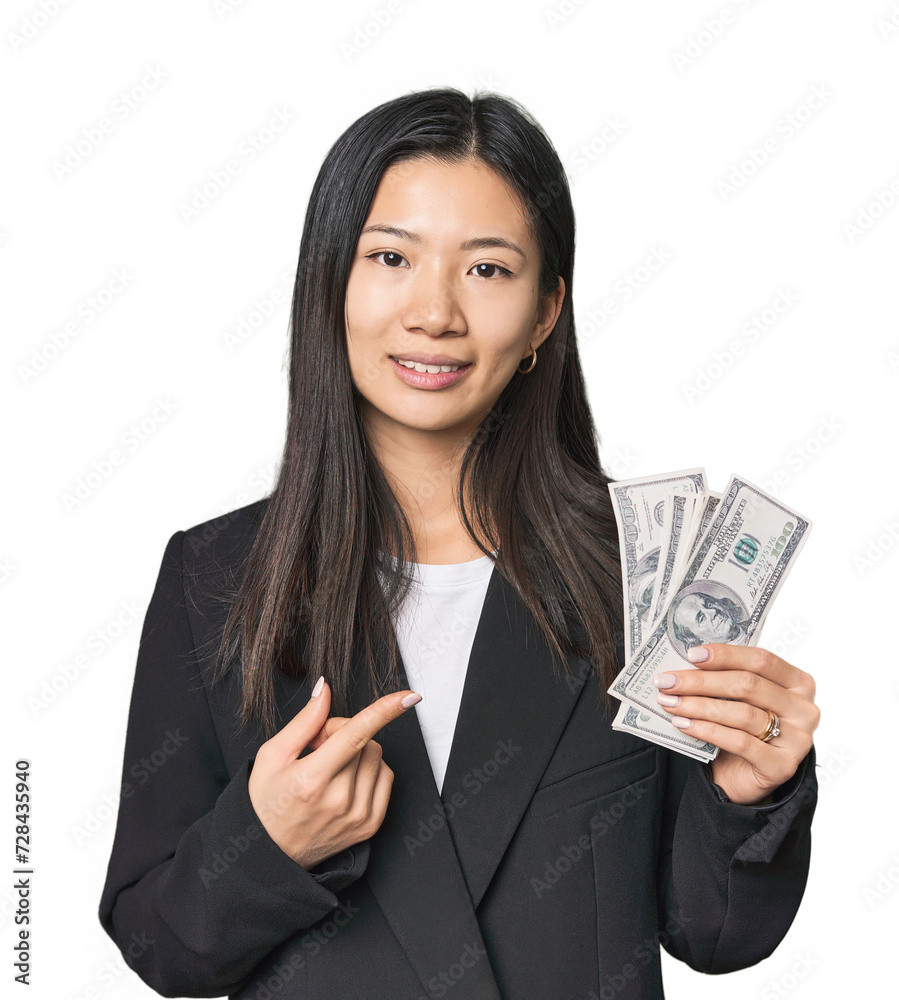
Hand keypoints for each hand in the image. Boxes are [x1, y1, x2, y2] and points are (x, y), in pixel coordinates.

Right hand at [248, 679, 420, 868]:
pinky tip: (346, 779)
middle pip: (365, 740)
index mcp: (312, 780)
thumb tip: (324, 690)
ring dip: (358, 751)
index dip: (383, 711)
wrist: (271, 854)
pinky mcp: (370, 825)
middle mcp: (340, 800)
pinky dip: (371, 770)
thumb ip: (304, 722)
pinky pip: (386, 777)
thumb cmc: (267, 802)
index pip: (355, 735)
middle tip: (318, 747)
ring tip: (329, 767)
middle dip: (344, 733)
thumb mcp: (272, 756)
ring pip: (377, 756)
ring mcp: (358, 815)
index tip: (408, 696)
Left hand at [653, 644, 819, 805]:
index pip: (762, 660)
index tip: (692, 654)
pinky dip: (706, 730)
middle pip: (748, 685)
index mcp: (798, 682)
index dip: (726, 655)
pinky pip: (739, 742)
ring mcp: (797, 739)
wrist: (747, 776)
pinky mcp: (782, 766)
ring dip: (698, 706)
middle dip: (701, 681)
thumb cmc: (744, 729)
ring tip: (670, 702)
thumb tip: (687, 663)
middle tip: (668, 681)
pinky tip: (683, 724)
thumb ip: (726, 679)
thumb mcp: (740, 699)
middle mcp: (803, 709)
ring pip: (741, 714)